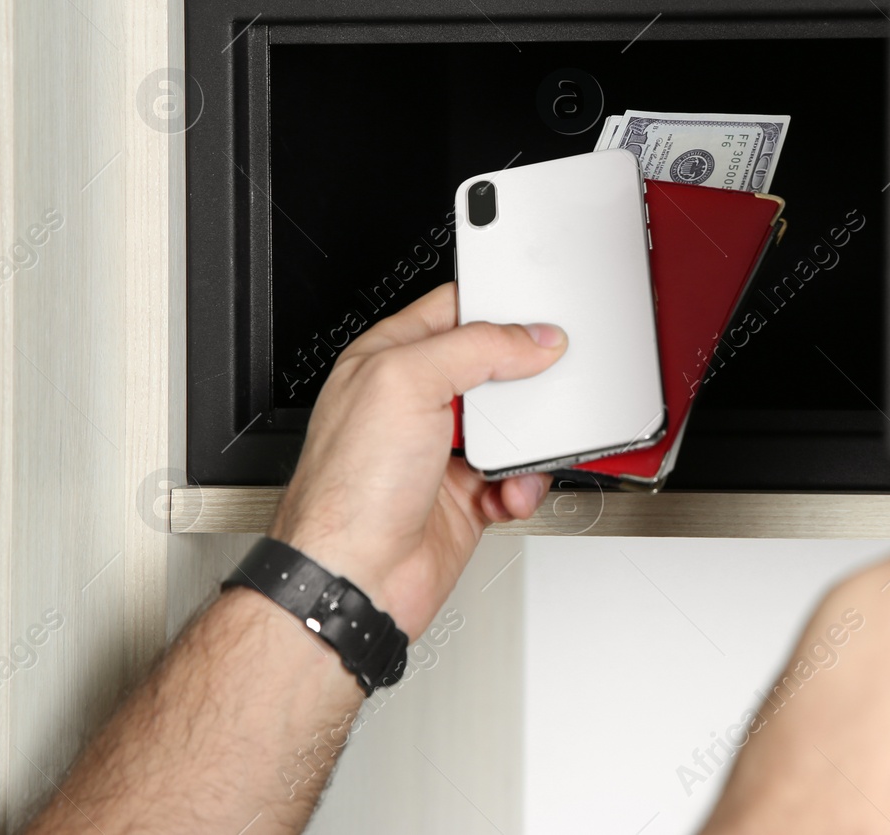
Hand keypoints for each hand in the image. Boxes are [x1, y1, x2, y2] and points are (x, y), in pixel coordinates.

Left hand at [267, 282, 566, 636]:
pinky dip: (522, 485)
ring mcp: (440, 451)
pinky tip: (506, 493)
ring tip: (518, 455)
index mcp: (388, 360)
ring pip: (511, 426)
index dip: (496, 310)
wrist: (355, 579)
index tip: (535, 319)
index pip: (453, 311)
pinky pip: (516, 477)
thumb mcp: (407, 382)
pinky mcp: (465, 494)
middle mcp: (413, 403)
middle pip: (492, 370)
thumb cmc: (348, 490)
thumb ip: (477, 347)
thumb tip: (532, 339)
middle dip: (523, 382)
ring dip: (527, 442)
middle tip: (541, 387)